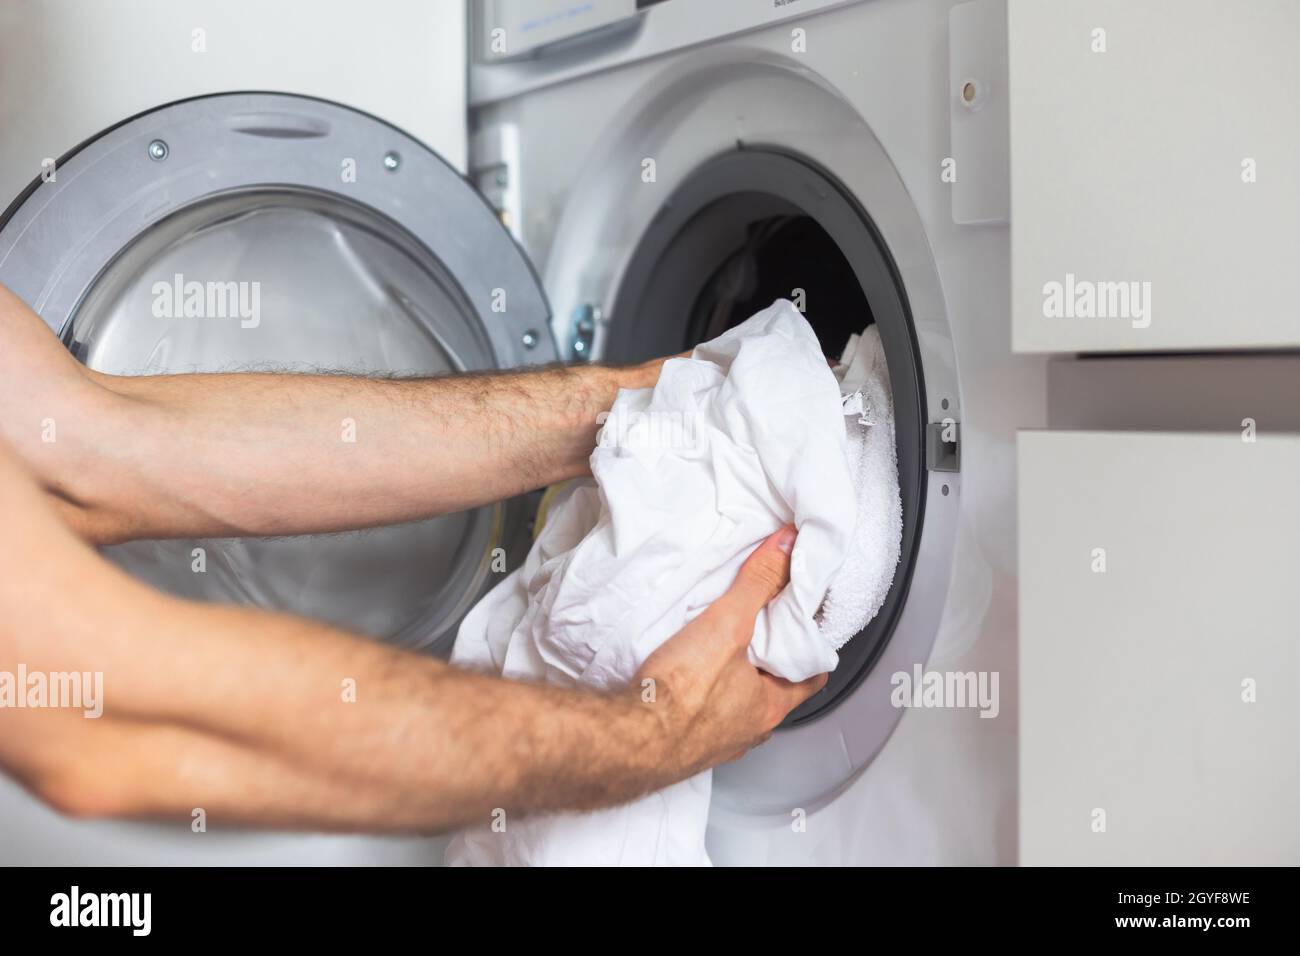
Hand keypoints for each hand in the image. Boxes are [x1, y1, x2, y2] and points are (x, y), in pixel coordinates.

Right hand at [634, 525, 828, 776]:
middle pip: (772, 692)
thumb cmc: (680, 693)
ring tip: (717, 654)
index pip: (810, 679)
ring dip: (731, 684)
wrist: (628, 738)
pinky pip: (701, 719)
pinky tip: (682, 682)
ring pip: (736, 708)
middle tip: (758, 633)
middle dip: (766, 664)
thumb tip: (785, 549)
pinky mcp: (683, 748)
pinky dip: (699, 700)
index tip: (803, 630)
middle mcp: (748, 732)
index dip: (809, 651)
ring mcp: (716, 743)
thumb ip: (758, 584)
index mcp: (769, 707)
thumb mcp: (729, 625)